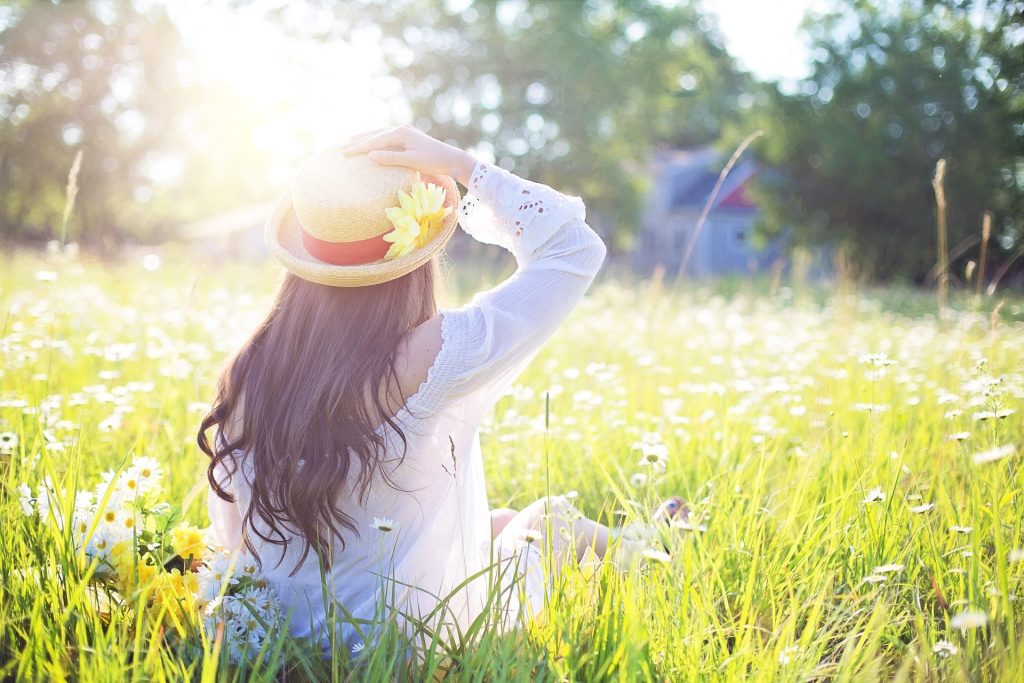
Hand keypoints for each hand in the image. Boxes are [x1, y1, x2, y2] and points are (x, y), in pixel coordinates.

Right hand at [341, 125, 476, 185]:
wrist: (452, 159)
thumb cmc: (434, 161)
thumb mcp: (412, 161)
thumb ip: (391, 158)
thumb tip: (370, 155)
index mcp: (401, 133)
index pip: (375, 140)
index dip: (358, 147)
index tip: (344, 153)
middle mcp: (401, 129)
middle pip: (374, 135)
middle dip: (358, 141)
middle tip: (340, 147)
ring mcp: (405, 132)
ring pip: (379, 134)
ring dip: (365, 138)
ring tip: (350, 142)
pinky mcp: (407, 138)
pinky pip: (386, 138)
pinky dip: (375, 141)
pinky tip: (370, 144)